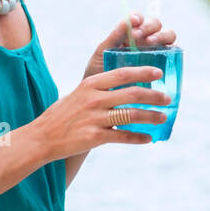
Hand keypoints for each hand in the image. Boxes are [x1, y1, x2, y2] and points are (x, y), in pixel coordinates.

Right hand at [32, 65, 173, 160]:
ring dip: (151, 116)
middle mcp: (94, 99)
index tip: (159, 73)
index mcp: (90, 85)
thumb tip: (126, 85)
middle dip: (154, 96)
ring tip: (163, 117)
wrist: (41, 138)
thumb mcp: (79, 94)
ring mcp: (95, 118)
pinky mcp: (95, 137)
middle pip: (132, 94)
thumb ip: (100, 89)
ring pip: (131, 115)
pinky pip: (123, 136)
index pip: (122, 74)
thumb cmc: (62, 115)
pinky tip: (148, 138)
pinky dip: (138, 138)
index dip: (143, 72)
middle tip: (168, 98)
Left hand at [83, 12, 178, 79]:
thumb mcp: (102, 53)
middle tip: (138, 35)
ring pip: (168, 36)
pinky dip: (173, 50)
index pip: (138, 18)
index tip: (134, 22)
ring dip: (162, 35)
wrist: (103, 97)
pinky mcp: (166, 64)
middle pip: (155, 24)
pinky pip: (174, 53)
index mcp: (129, 33)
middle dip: (149, 26)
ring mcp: (157, 51)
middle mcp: (145, 40)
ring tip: (150, 43)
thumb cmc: (100, 72)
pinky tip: (164, 54)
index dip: (138, 17)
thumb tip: (125, 22)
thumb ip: (113, 38)